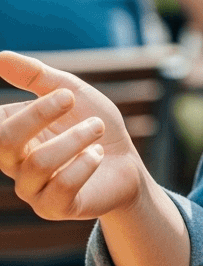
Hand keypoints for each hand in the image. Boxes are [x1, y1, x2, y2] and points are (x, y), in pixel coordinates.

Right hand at [0, 51, 145, 221]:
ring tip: (97, 127)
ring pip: (39, 163)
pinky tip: (97, 153)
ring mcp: (32, 189)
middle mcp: (14, 164)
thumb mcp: (70, 92)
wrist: (127, 161)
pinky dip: (84, 163)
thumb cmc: (94, 125)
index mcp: (12, 134)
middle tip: (70, 97)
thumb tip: (0, 56)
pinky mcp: (54, 208)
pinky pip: (62, 186)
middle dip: (39, 113)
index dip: (18, 110)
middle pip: (3, 141)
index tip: (55, 92)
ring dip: (75, 137)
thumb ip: (36, 76)